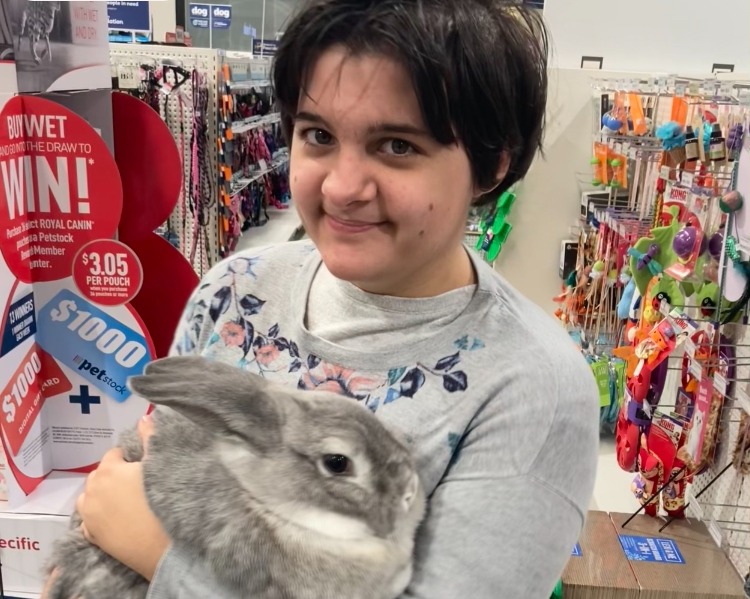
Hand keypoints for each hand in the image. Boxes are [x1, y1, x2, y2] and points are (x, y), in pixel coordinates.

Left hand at [77, 414, 168, 580]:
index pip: (114, 454)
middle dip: (114, 475)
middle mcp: (93, 490)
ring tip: (123, 500)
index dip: (129, 458)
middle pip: (100, 475)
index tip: (142, 467)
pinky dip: (97, 517)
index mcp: (109, 470)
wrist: (163, 545)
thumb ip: (150, 438)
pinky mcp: (92, 536)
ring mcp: (89, 515)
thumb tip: (144, 417)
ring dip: (101, 495)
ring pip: (89, 497)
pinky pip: (89, 521)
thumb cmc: (164, 501)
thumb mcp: (161, 464)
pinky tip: (115, 519)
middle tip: (136, 484)